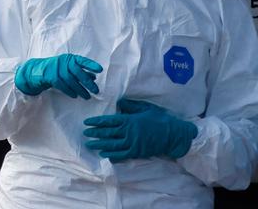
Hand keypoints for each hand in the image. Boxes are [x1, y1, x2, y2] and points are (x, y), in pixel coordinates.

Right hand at [15, 53, 102, 98]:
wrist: (36, 71)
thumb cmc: (55, 70)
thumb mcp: (68, 68)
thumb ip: (80, 71)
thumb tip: (94, 77)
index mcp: (69, 58)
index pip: (82, 61)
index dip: (91, 65)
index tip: (100, 70)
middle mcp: (64, 62)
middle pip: (78, 72)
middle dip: (88, 82)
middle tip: (96, 90)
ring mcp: (56, 69)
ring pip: (71, 80)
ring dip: (80, 89)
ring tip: (87, 96)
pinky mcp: (50, 77)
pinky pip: (62, 85)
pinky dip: (69, 91)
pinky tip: (75, 96)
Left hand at [83, 98, 197, 161]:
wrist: (172, 134)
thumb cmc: (160, 119)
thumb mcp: (146, 108)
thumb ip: (131, 106)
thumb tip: (119, 102)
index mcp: (130, 120)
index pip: (110, 121)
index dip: (97, 122)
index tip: (88, 122)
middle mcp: (129, 133)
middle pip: (108, 133)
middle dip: (95, 133)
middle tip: (85, 133)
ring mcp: (132, 144)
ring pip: (112, 145)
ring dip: (100, 145)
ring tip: (90, 144)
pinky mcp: (136, 152)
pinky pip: (121, 155)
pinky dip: (111, 154)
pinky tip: (104, 154)